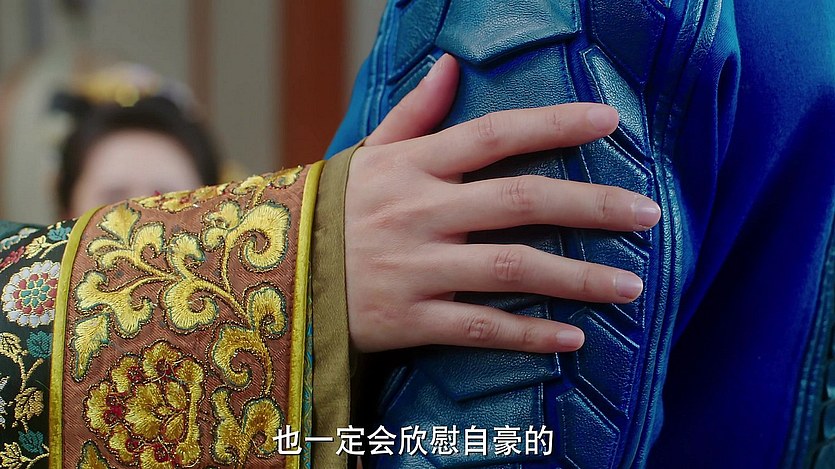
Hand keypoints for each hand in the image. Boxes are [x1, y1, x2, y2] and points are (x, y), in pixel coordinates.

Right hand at [345, 54, 660, 352]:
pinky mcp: (408, 319)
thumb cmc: (337, 211)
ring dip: (576, 277)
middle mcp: (419, 213)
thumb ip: (415, 113)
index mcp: (413, 167)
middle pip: (519, 200)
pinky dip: (529, 334)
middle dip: (589, 204)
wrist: (280, 277)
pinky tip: (573, 337)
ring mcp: (414, 268)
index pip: (492, 134)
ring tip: (631, 285)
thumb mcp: (370, 155)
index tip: (609, 120)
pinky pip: (479, 327)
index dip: (552, 123)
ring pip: (509, 268)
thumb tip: (451, 65)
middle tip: (646, 212)